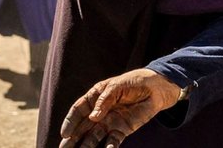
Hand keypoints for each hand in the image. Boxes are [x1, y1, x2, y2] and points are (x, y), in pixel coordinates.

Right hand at [59, 69, 179, 147]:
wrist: (157, 88)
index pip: (78, 110)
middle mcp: (100, 112)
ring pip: (94, 137)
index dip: (70, 122)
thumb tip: (93, 117)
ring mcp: (110, 122)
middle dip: (72, 138)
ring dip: (86, 146)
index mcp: (95, 97)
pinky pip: (112, 141)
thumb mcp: (118, 86)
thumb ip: (105, 100)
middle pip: (82, 127)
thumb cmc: (135, 82)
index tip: (65, 134)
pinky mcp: (122, 129)